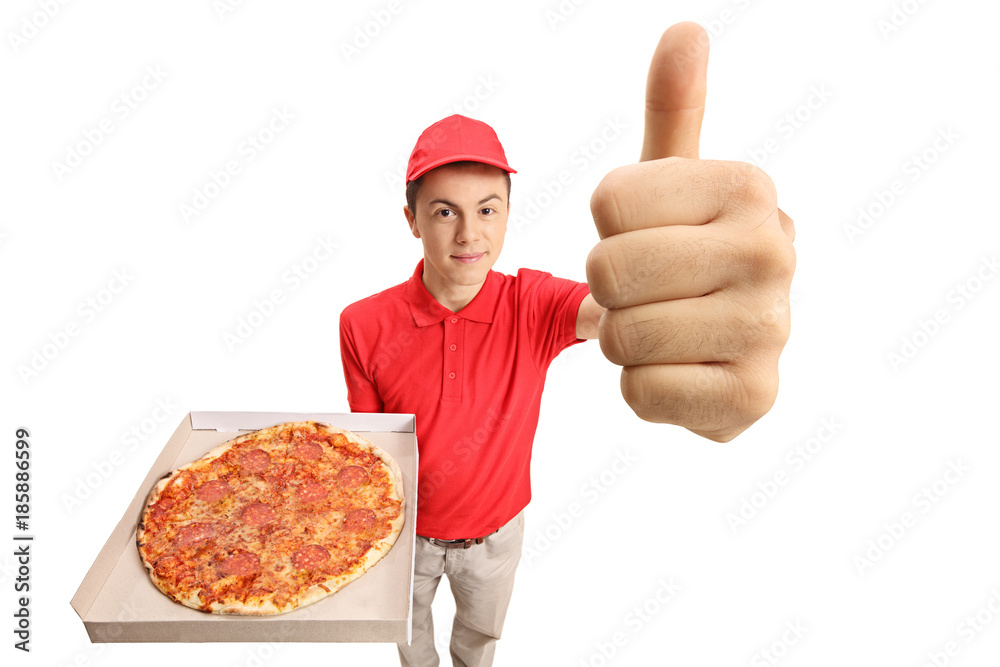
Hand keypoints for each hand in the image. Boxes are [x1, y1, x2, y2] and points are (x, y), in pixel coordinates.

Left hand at [586, 22, 795, 441]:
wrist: (731, 343)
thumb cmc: (688, 249)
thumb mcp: (677, 181)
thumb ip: (673, 112)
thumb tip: (684, 32)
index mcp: (749, 187)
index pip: (607, 204)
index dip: (608, 228)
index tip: (649, 235)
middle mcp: (774, 251)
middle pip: (607, 269)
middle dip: (610, 288)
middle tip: (650, 290)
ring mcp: (771, 329)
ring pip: (621, 336)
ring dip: (624, 340)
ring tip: (667, 329)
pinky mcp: (754, 397)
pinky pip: (639, 392)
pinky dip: (642, 388)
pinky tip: (682, 371)